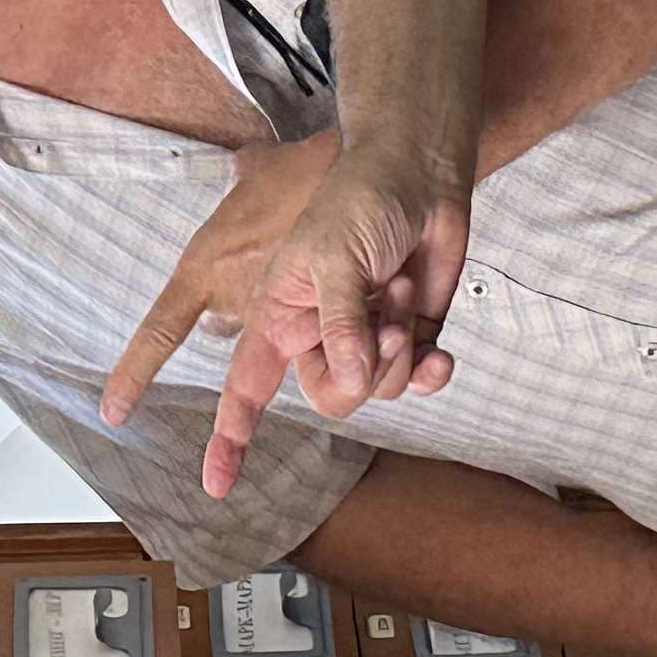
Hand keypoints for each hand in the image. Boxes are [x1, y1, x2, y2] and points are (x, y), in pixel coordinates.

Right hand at [99, 133, 458, 499]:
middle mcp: (319, 333)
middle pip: (330, 398)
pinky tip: (439, 354)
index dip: (230, 435)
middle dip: (363, 368)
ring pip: (378, 390)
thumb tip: (350, 383)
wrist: (422, 173)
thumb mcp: (334, 256)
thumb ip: (339, 325)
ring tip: (401, 292)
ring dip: (400, 349)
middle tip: (386, 320)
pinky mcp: (409, 332)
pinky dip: (429, 372)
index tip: (216, 483)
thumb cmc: (361, 196)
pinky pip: (415, 380)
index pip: (245, 386)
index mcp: (281, 315)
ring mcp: (365, 335)